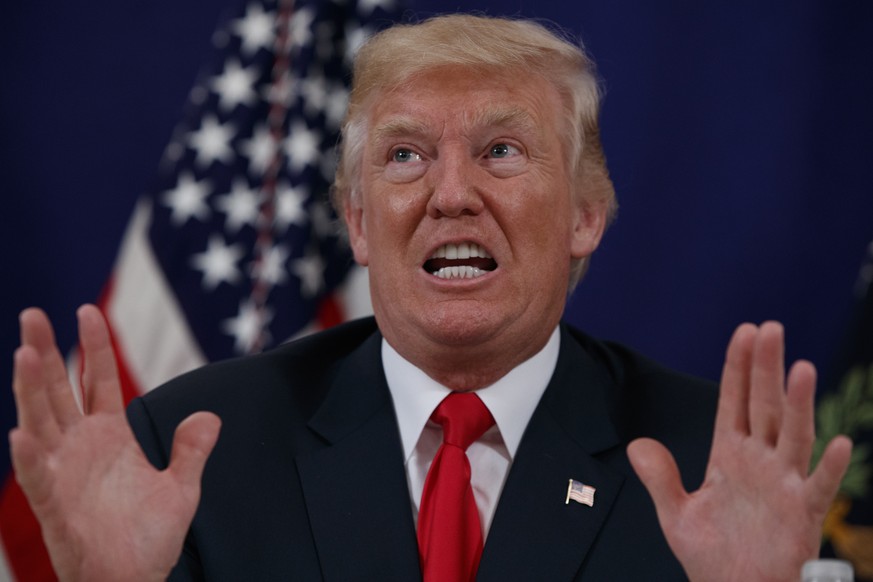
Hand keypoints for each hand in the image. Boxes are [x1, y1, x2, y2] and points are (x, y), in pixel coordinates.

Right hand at [10, 305, 220, 580]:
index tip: (88, 310)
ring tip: (25, 353)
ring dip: (32, 389)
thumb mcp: (181, 488)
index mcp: (110, 437)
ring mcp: (63, 473)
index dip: (95, 346)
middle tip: (33, 314)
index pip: (98, 380)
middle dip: (46, 352)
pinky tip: (21, 431)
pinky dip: (28, 456)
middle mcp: (80, 447)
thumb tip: (209, 417)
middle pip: (59, 390)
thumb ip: (191, 450)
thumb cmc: (148, 540)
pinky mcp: (54, 506)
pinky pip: (37, 477)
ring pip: (42, 421)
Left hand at [628, 322, 852, 581]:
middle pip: (765, 406)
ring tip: (801, 367)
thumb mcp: (675, 514)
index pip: (735, 401)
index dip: (738, 367)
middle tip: (770, 327)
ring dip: (798, 404)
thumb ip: (659, 477)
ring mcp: (782, 485)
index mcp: (731, 456)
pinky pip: (817, 488)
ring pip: (793, 436)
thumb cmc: (712, 556)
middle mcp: (760, 462)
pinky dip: (828, 468)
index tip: (744, 331)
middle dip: (766, 368)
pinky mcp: (800, 516)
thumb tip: (637, 444)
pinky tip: (837, 443)